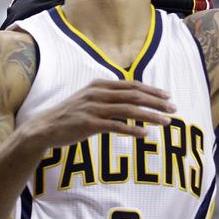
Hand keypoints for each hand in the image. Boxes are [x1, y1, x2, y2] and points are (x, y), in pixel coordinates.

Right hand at [29, 79, 174, 145]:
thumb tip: (129, 99)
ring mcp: (93, 108)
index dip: (151, 90)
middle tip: (173, 108)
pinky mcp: (89, 124)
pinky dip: (132, 129)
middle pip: (133, 95)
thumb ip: (107, 97)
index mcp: (99, 85)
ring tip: (166, 122)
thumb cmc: (70, 115)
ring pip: (128, 110)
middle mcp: (97, 93)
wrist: (45, 127)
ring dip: (149, 115)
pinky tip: (145, 134)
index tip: (167, 96)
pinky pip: (115, 126)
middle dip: (156, 101)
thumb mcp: (89, 99)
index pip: (131, 85)